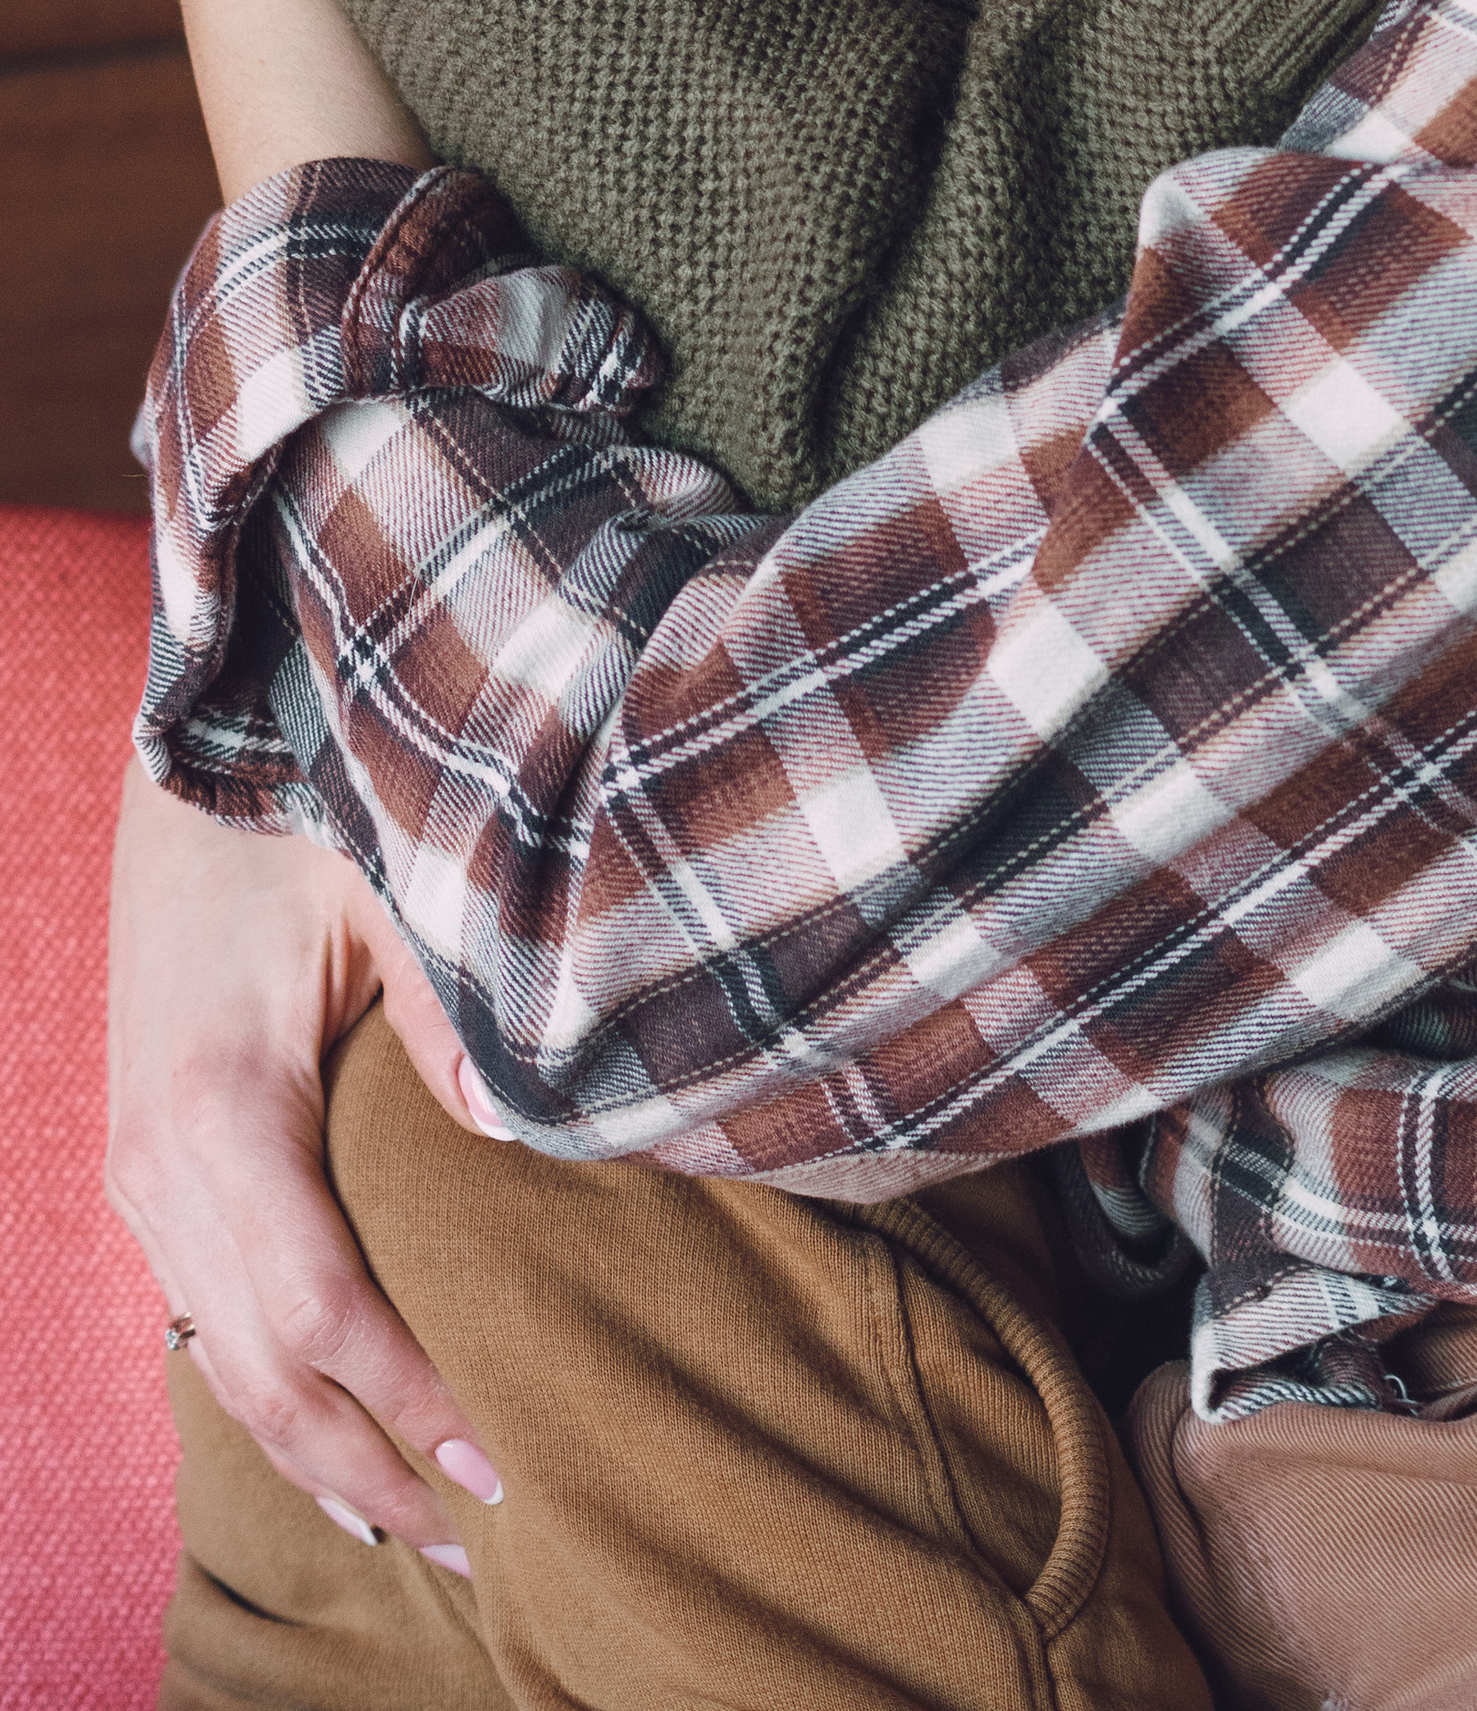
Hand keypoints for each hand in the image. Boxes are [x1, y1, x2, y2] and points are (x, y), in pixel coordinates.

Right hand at [106, 762, 502, 1562]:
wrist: (196, 757)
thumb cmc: (307, 813)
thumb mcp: (393, 893)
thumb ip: (453, 1016)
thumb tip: (517, 1133)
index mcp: (220, 1114)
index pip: (323, 1311)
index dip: (409, 1396)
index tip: (499, 1457)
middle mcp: (160, 1165)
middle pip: (262, 1371)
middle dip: (367, 1464)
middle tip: (477, 1538)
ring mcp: (140, 1170)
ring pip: (219, 1360)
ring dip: (311, 1450)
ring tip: (410, 1525)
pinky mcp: (147, 1159)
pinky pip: (201, 1313)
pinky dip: (263, 1389)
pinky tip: (323, 1434)